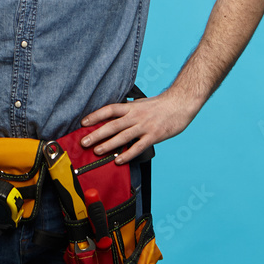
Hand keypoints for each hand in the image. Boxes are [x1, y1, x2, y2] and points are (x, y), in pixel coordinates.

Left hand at [79, 91, 198, 164]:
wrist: (180, 104)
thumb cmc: (160, 105)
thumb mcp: (141, 103)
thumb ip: (128, 109)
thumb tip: (114, 114)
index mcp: (131, 107)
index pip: (109, 110)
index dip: (96, 116)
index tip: (83, 123)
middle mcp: (136, 116)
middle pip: (112, 125)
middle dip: (96, 134)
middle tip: (84, 142)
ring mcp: (144, 126)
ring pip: (123, 137)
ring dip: (108, 145)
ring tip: (97, 151)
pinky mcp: (154, 136)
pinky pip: (138, 147)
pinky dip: (127, 154)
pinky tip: (118, 160)